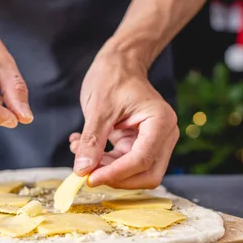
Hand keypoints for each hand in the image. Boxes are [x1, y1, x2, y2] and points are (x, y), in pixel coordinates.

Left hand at [70, 52, 178, 188]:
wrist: (119, 64)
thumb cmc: (113, 77)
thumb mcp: (98, 108)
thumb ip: (91, 141)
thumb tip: (83, 170)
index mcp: (160, 122)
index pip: (142, 160)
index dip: (116, 173)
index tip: (89, 178)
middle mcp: (163, 135)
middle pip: (146, 174)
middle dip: (116, 178)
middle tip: (87, 173)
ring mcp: (153, 142)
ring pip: (134, 173)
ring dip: (105, 169)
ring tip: (79, 150)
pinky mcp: (139, 145)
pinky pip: (123, 164)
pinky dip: (103, 162)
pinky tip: (82, 147)